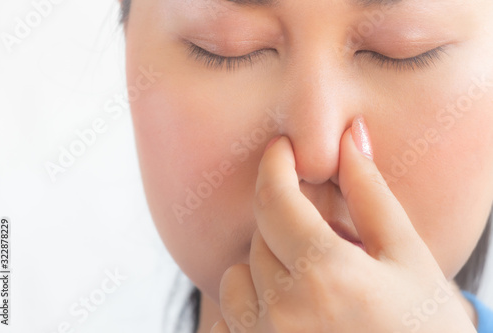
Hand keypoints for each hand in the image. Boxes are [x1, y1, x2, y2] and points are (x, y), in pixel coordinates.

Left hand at [211, 116, 475, 332]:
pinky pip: (228, 319)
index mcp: (325, 275)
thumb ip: (371, 195)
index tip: (280, 149)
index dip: (274, 165)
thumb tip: (349, 137)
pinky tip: (289, 310)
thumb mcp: (409, 259)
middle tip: (328, 241)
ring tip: (310, 283)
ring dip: (264, 266)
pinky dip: (250, 304)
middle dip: (287, 224)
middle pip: (259, 236)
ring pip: (237, 276)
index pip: (274, 199)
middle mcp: (284, 311)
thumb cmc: (425, 330)